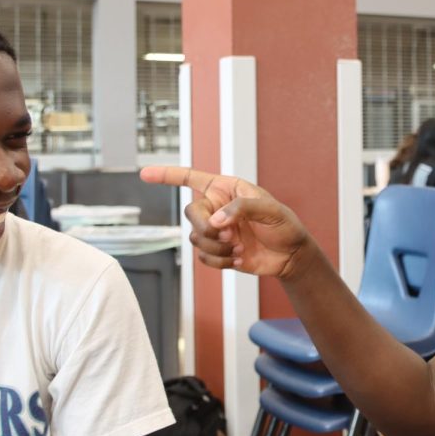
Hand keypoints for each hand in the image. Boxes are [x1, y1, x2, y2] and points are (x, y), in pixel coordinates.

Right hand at [140, 166, 317, 280]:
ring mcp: (215, 231)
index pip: (190, 178)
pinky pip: (203, 258)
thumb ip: (240, 209)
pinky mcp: (217, 252)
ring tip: (240, 249)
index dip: (166, 175)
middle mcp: (216, 208)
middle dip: (207, 228)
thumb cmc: (284, 225)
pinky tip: (239, 259)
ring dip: (218, 248)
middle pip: (191, 214)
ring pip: (196, 239)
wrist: (290, 255)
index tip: (144, 173)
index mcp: (226, 189)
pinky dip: (220, 262)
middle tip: (230, 236)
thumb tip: (215, 222)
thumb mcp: (269, 210)